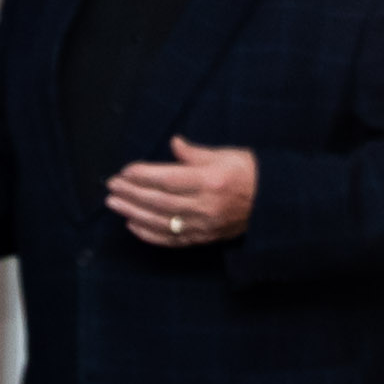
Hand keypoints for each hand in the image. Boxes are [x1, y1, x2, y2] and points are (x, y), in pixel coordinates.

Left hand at [103, 138, 260, 248]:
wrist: (273, 203)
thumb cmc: (249, 173)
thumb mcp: (226, 155)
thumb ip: (195, 153)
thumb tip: (173, 143)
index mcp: (210, 181)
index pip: (168, 179)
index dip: (143, 175)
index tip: (124, 171)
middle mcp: (205, 206)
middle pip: (158, 201)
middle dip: (131, 194)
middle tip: (111, 187)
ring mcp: (203, 226)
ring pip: (160, 222)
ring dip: (133, 213)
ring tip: (114, 204)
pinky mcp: (203, 239)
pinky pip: (170, 240)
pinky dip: (148, 234)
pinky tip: (132, 226)